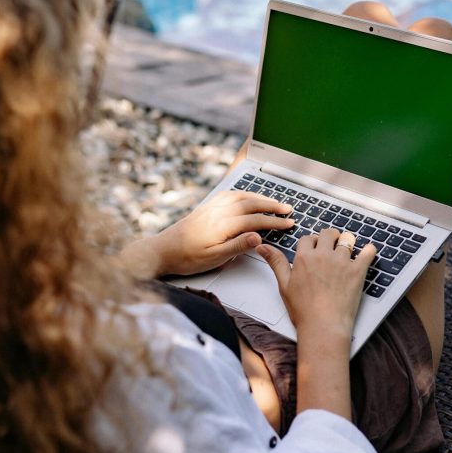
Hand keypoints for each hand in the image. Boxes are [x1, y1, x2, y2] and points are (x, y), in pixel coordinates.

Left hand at [123, 191, 294, 277]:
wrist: (162, 250)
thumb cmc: (187, 258)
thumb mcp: (215, 258)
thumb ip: (238, 246)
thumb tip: (259, 237)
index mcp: (223, 225)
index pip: (256, 220)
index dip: (275, 222)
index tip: (289, 223)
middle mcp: (218, 211)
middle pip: (251, 204)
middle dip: (272, 206)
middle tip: (288, 209)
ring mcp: (212, 207)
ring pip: (241, 196)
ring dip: (260, 198)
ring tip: (274, 202)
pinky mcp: (206, 207)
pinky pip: (230, 194)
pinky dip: (244, 193)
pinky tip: (248, 196)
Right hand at [257, 229, 376, 340]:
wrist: (323, 326)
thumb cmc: (303, 310)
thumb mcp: (284, 285)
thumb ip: (275, 262)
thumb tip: (262, 246)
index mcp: (304, 257)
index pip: (308, 238)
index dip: (312, 242)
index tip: (314, 249)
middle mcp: (323, 255)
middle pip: (328, 233)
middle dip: (329, 238)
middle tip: (331, 247)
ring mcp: (342, 262)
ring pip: (348, 239)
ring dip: (347, 242)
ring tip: (347, 250)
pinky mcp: (358, 271)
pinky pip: (368, 252)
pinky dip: (369, 250)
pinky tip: (367, 252)